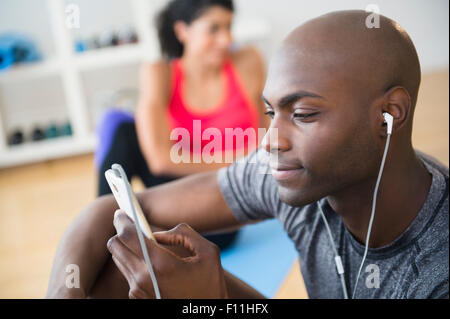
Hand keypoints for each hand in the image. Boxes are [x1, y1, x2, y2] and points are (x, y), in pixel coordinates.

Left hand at [107, 210, 227, 298]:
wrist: (205, 315)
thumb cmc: (210, 285)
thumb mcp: (208, 253)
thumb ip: (184, 234)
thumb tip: (159, 233)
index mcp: (161, 264)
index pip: (128, 236)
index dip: (122, 220)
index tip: (122, 211)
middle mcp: (144, 278)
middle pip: (115, 246)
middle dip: (120, 231)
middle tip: (129, 223)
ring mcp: (138, 290)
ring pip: (118, 259)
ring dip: (126, 246)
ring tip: (140, 240)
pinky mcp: (137, 298)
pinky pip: (127, 272)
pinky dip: (132, 261)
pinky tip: (147, 258)